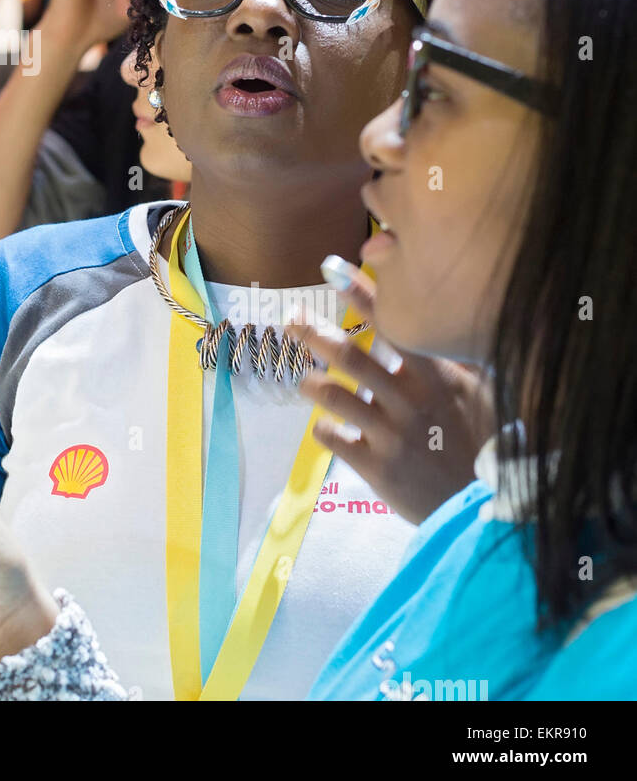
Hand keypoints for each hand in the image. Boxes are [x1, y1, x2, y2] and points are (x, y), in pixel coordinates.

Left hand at [286, 269, 493, 525]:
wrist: (488, 511)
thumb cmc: (487, 447)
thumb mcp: (487, 398)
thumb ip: (463, 361)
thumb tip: (453, 322)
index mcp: (436, 379)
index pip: (395, 326)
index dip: (363, 295)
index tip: (334, 268)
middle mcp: (410, 401)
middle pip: (351, 356)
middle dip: (315, 332)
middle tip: (292, 317)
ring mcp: (392, 435)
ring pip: (334, 395)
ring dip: (311, 382)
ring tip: (302, 380)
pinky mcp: (376, 467)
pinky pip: (334, 438)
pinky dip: (323, 429)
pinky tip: (325, 427)